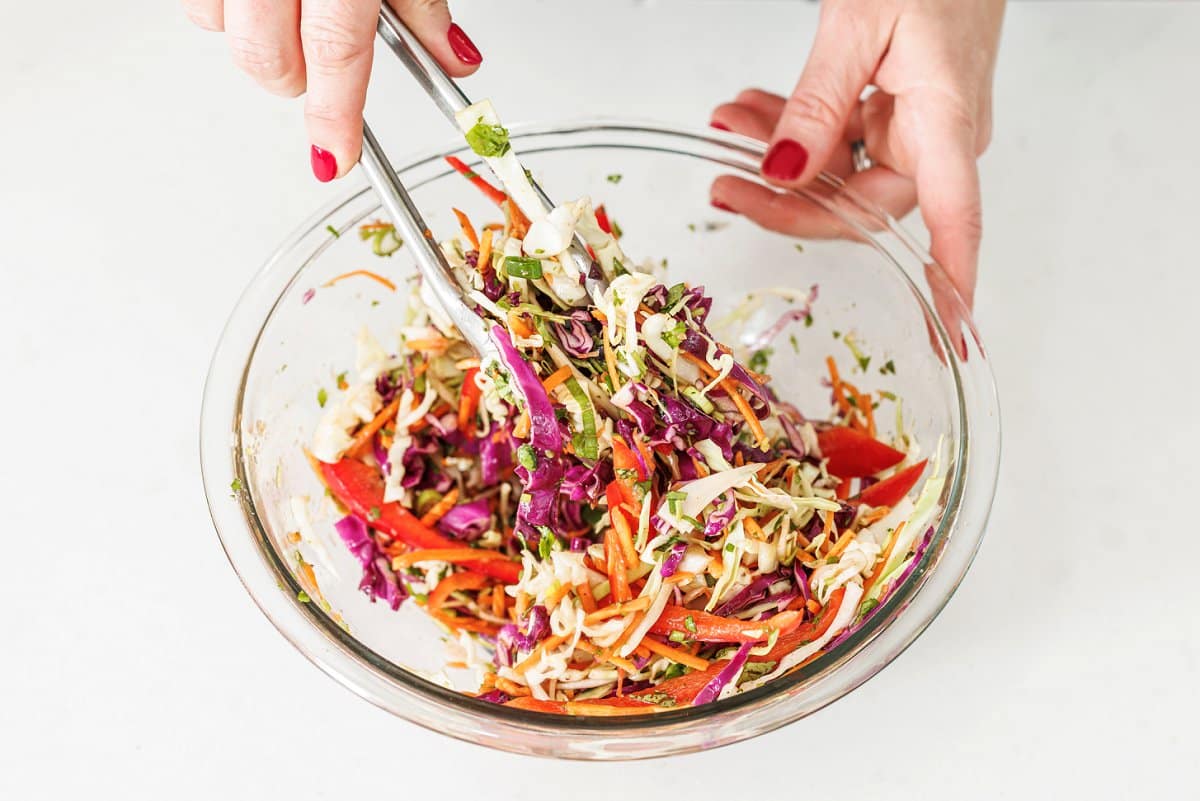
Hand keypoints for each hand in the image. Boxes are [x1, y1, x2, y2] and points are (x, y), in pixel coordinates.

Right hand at [183, 0, 482, 180]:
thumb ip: (420, 4)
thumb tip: (456, 60)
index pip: (335, 54)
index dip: (336, 116)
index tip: (338, 158)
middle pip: (267, 59)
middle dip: (296, 79)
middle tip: (325, 61)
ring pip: (218, 28)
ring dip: (256, 36)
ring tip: (288, 7)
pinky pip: (196, 0)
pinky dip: (226, 6)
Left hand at [709, 0, 1003, 310]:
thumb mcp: (861, 23)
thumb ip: (817, 103)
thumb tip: (783, 173)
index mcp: (946, 122)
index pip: (954, 224)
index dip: (951, 287)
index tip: (945, 339)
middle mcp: (937, 135)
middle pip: (858, 204)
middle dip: (785, 198)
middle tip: (724, 181)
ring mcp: (915, 123)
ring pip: (838, 170)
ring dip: (778, 153)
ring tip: (727, 122)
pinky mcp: (893, 105)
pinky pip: (838, 135)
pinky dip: (794, 125)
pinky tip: (752, 108)